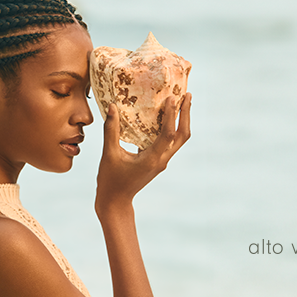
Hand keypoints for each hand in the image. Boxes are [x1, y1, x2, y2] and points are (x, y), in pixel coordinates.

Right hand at [95, 93, 191, 214]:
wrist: (116, 201)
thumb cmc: (110, 180)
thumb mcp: (109, 154)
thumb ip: (111, 130)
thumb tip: (112, 107)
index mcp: (152, 159)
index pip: (168, 134)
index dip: (172, 115)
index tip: (172, 98)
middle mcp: (161, 160)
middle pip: (182, 136)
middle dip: (186, 114)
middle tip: (187, 95)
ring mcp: (161, 161)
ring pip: (178, 139)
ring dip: (182, 120)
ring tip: (182, 102)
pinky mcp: (157, 162)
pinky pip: (169, 142)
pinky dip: (171, 128)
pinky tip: (165, 116)